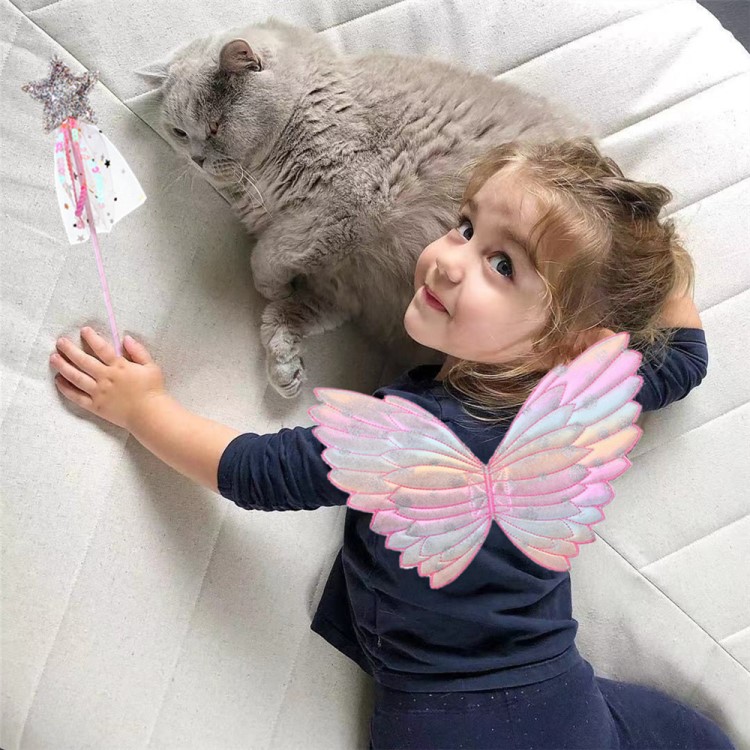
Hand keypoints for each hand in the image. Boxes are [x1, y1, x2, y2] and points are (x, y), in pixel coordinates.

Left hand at [49, 327, 166, 431]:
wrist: (150, 415)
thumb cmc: (153, 390)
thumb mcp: (151, 366)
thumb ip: (138, 351)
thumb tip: (126, 338)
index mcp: (119, 367)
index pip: (102, 349)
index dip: (92, 338)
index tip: (84, 330)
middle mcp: (106, 378)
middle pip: (84, 361)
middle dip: (70, 350)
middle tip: (60, 342)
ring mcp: (99, 393)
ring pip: (76, 377)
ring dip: (63, 367)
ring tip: (53, 358)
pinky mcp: (95, 406)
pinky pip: (77, 397)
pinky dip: (66, 389)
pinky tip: (58, 381)